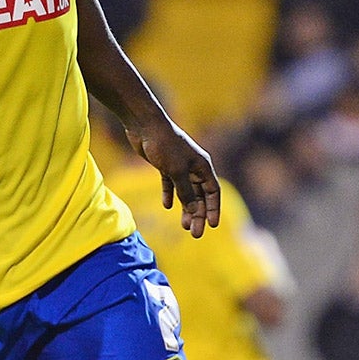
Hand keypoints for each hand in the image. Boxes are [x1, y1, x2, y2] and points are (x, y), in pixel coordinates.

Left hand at [124, 112, 222, 237]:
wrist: (144, 125)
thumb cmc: (164, 145)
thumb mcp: (177, 171)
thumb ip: (186, 192)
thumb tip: (195, 210)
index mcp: (202, 166)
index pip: (213, 191)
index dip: (214, 209)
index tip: (212, 225)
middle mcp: (194, 166)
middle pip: (200, 195)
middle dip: (199, 214)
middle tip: (195, 234)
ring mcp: (179, 166)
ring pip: (186, 192)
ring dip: (186, 208)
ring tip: (184, 226)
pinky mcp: (165, 165)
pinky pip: (170, 184)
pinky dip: (170, 195)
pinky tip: (167, 206)